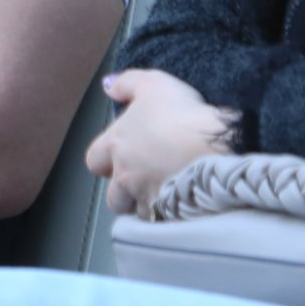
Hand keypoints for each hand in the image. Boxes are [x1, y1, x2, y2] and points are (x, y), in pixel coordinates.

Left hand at [85, 68, 235, 217]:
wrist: (211, 145)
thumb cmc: (180, 112)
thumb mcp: (152, 83)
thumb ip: (126, 83)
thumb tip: (108, 86)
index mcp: (116, 145)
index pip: (93, 160)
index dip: (104, 159)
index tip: (120, 153)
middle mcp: (125, 176)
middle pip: (112, 196)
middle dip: (123, 192)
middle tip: (142, 178)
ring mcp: (146, 198)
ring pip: (137, 211)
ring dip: (146, 204)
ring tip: (165, 192)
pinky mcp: (167, 215)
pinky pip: (162, 222)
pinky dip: (169, 215)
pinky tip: (182, 202)